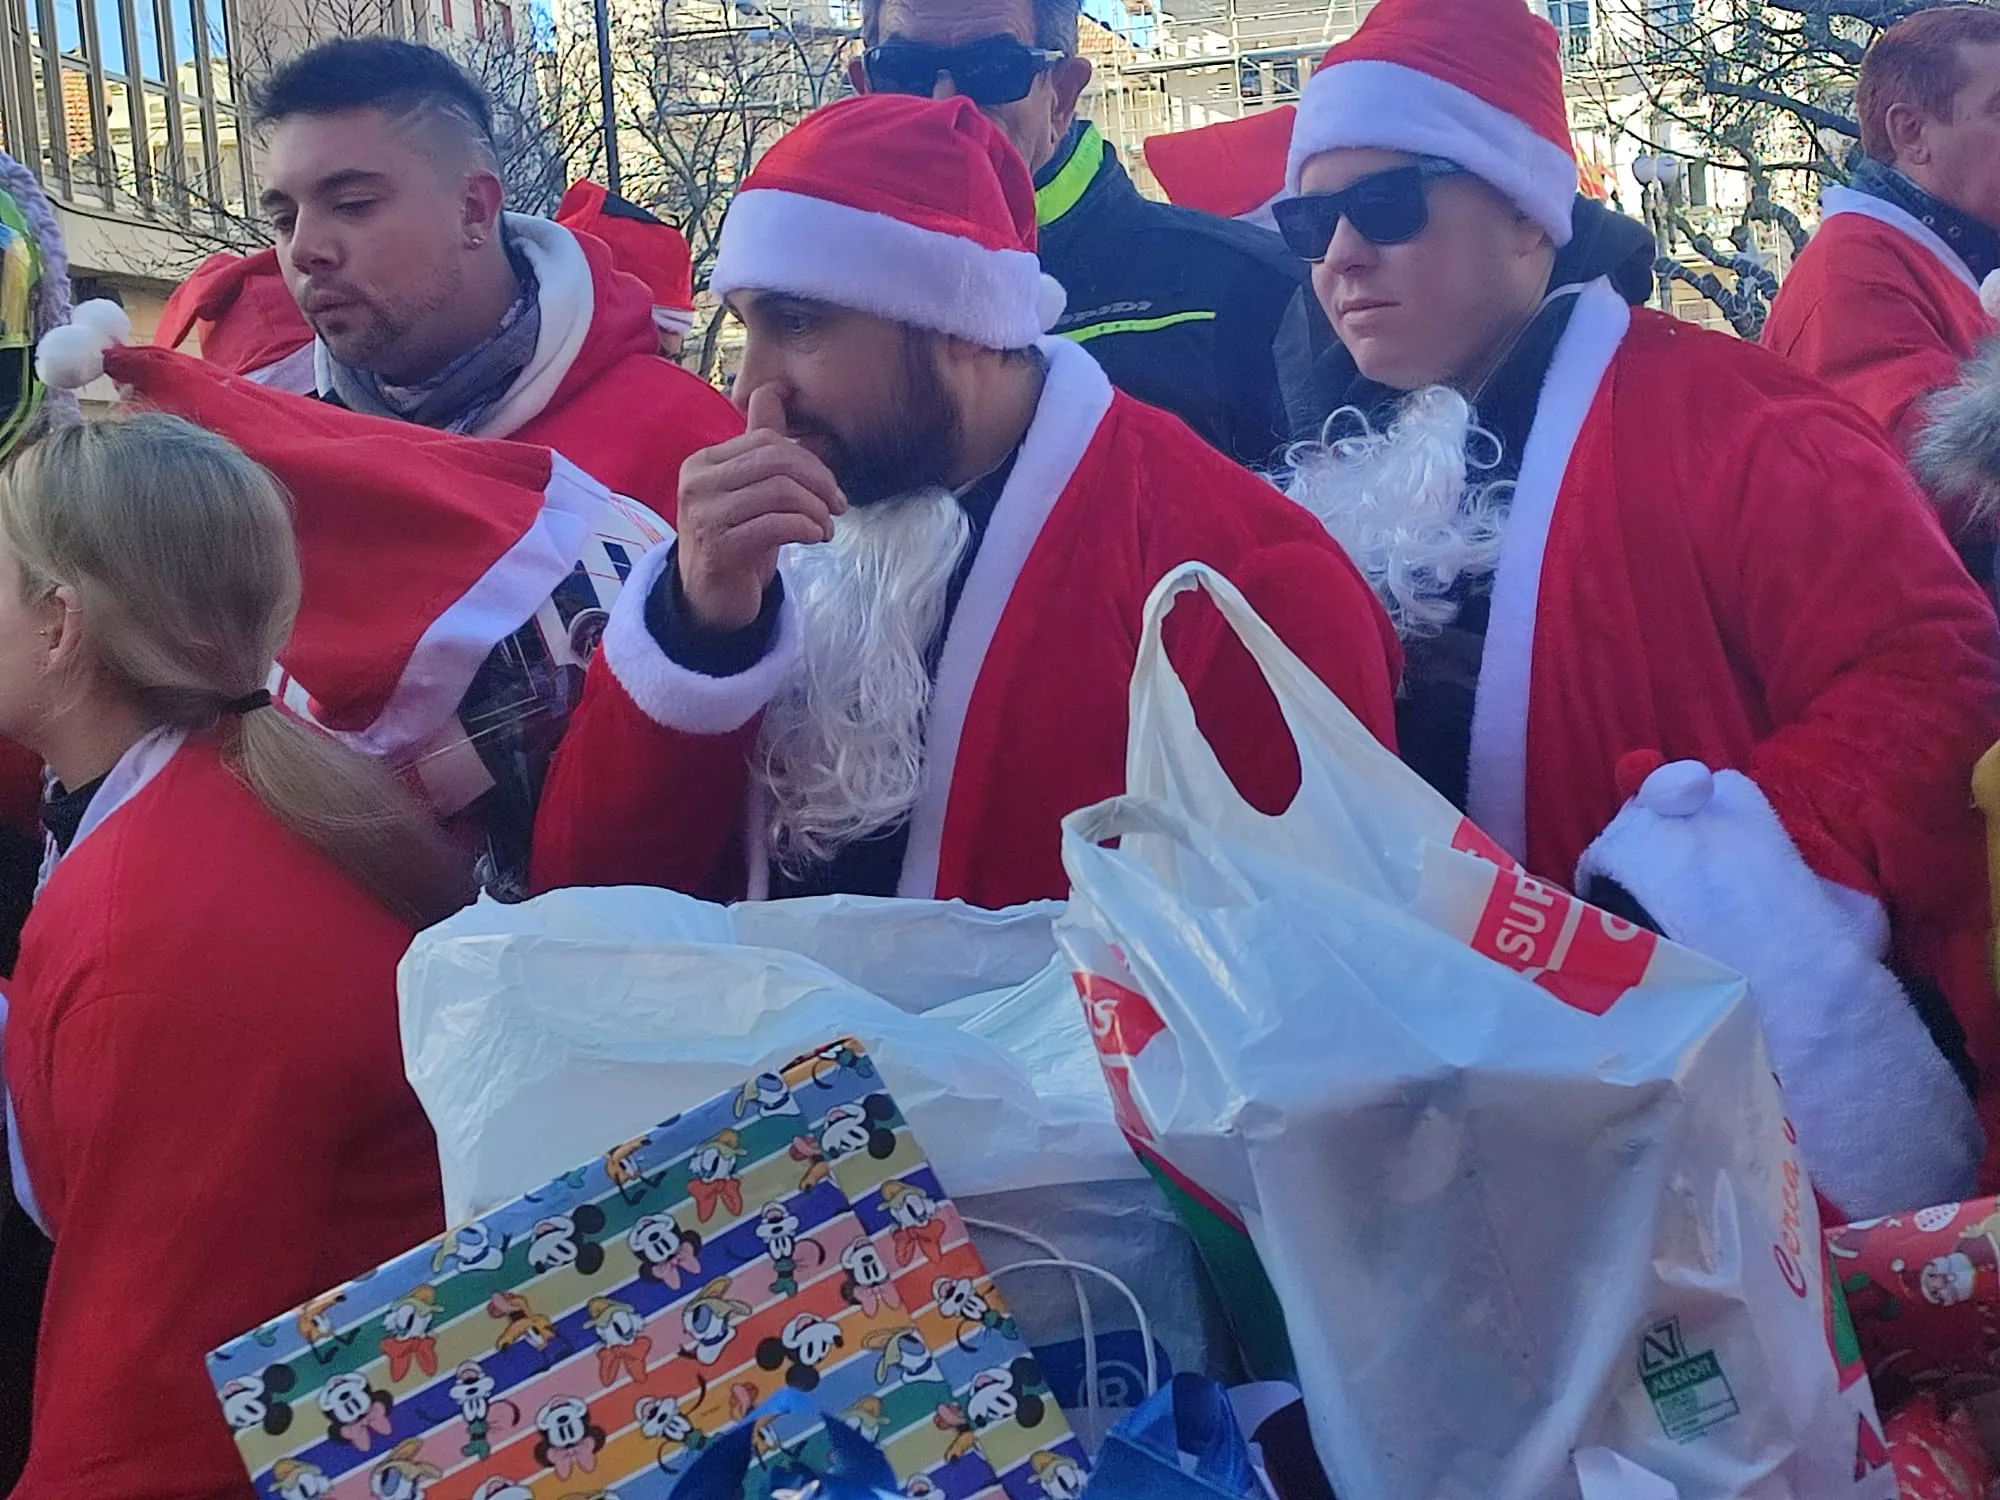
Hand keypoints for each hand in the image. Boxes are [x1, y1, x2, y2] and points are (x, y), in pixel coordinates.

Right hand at [674, 384, 845, 630]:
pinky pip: (776, 525)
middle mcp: (697, 483)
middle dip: (818, 481)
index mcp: (704, 463)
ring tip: (826, 527)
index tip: (831, 488)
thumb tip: (774, 389)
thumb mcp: (750, 490)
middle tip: (837, 506)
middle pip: (776, 461)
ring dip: (816, 510)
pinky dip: (806, 529)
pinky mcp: (719, 548)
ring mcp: (704, 515)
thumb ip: (761, 446)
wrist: (711, 601)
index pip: (766, 441)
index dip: (809, 460)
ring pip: (780, 492)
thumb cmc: (737, 541)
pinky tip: (816, 538)